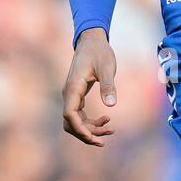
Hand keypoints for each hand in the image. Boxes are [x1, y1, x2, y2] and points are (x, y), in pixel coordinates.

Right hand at [62, 28, 116, 146]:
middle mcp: (69, 94)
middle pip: (70, 123)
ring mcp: (72, 95)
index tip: (93, 138)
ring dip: (90, 129)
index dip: (80, 129)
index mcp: (73, 88)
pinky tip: (106, 119)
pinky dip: (91, 122)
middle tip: (105, 139)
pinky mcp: (77, 95)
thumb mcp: (106, 67)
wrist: (91, 40)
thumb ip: (108, 85)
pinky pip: (80, 115)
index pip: (70, 114)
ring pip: (76, 121)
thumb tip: (111, 104)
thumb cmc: (99, 52)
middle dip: (86, 134)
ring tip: (111, 130)